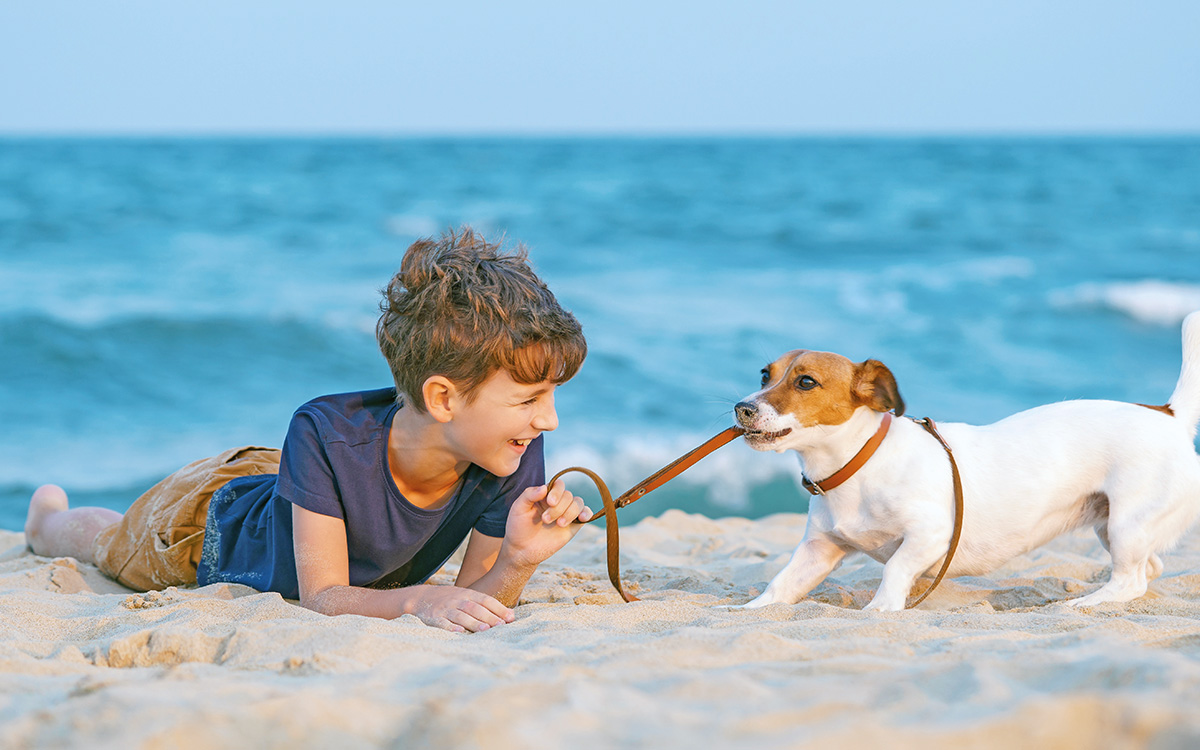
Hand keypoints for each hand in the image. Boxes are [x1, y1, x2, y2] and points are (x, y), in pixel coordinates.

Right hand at [400, 584, 514, 632]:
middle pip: (475, 608)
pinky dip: (451, 627)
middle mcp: (457, 601)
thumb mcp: (465, 596)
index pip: (486, 600)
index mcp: (467, 594)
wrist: (420, 597)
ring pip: (461, 615)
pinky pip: (443, 623)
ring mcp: (446, 609)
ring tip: (485, 629)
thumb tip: (509, 615)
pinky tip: (459, 632)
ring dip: (474, 622)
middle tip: (501, 625)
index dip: (498, 608)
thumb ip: (484, 605)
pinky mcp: (434, 618)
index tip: (510, 618)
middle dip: (489, 617)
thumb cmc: (450, 599)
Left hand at [501, 480, 593, 568]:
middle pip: (568, 495)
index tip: (550, 502)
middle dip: (558, 508)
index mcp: (545, 495)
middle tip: (545, 520)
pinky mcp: (573, 526)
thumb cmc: (518, 527)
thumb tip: (545, 487)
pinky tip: (582, 518)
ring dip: (570, 512)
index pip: (558, 485)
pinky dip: (587, 513)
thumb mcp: (518, 508)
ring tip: (559, 524)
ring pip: (578, 503)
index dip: (557, 492)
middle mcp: (558, 502)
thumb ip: (529, 495)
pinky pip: (586, 514)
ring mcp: (566, 513)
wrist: (522, 550)